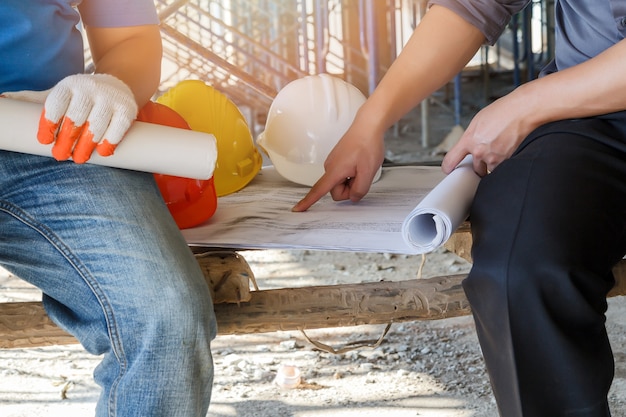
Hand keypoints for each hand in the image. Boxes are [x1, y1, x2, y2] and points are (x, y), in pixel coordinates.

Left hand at [3, 73, 137, 162]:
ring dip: (86, 146)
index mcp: (69, 85)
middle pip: (75, 118)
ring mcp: (110, 98)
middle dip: (66, 141)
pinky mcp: (127, 108)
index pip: (55, 104)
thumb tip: (2, 98)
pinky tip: (103, 152)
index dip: (48, 124)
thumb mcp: (59, 93)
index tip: (44, 141)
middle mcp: (89, 88)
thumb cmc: (81, 96)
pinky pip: (118, 128)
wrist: (118, 84)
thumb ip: (33, 98)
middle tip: (61, 156)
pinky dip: (109, 142)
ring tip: (80, 158)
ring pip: (96, 126)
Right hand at [292, 122, 384, 211]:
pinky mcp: (337, 160)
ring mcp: (333, 163)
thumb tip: (353, 197)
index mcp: (334, 171)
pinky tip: (359, 163)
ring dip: (352, 180)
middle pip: (336, 191)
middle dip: (349, 189)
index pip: (318, 191)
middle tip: (362, 175)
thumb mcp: (369, 172)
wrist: (368, 126)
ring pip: (340, 183)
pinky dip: (351, 174)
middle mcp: (330, 167)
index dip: (308, 202)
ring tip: (361, 167)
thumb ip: (360, 189)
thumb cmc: (367, 144)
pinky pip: (342, 175)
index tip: (297, 209)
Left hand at [441, 89, 538, 175]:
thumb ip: (472, 136)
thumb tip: (469, 145)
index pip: (450, 160)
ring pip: (489, 170)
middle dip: (479, 165)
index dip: (448, 167)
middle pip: (474, 169)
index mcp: (469, 140)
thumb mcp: (479, 120)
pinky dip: (504, 163)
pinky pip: (503, 168)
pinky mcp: (508, 161)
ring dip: (492, 164)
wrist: (524, 111)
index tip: (448, 169)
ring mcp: (494, 158)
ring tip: (500, 149)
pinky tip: (508, 150)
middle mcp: (480, 152)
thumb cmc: (504, 111)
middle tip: (486, 154)